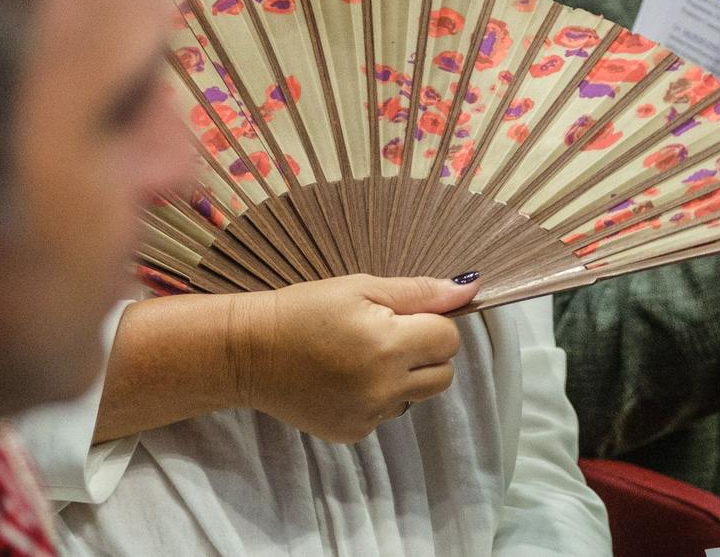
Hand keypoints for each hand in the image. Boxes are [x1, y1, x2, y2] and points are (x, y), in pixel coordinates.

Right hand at [229, 273, 481, 443]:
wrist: (250, 352)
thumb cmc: (304, 309)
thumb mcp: (359, 287)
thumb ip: (418, 292)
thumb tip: (468, 288)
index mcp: (388, 344)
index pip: (448, 338)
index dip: (431, 322)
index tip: (402, 315)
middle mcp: (384, 387)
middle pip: (443, 375)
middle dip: (425, 353)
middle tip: (387, 335)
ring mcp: (369, 416)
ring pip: (416, 397)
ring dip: (403, 378)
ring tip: (361, 358)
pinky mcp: (353, 433)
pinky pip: (386, 414)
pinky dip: (376, 397)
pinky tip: (344, 379)